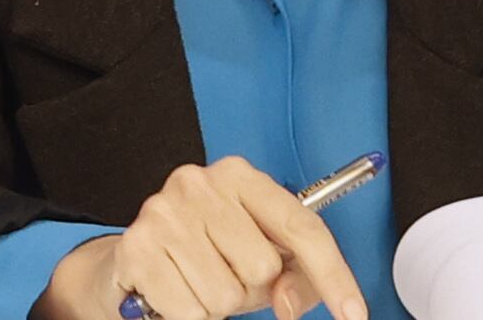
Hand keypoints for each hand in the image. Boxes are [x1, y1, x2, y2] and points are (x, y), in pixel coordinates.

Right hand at [43, 158, 369, 319]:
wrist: (128, 265)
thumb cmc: (202, 258)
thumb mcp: (257, 260)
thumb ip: (295, 276)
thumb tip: (287, 302)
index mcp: (238, 176)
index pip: (301, 225)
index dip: (333, 274)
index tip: (354, 313)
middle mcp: (198, 183)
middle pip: (263, 266)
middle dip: (249, 287)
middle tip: (223, 275)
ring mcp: (165, 212)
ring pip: (227, 294)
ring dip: (216, 305)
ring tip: (194, 283)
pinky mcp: (138, 247)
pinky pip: (192, 311)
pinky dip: (187, 314)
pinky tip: (171, 292)